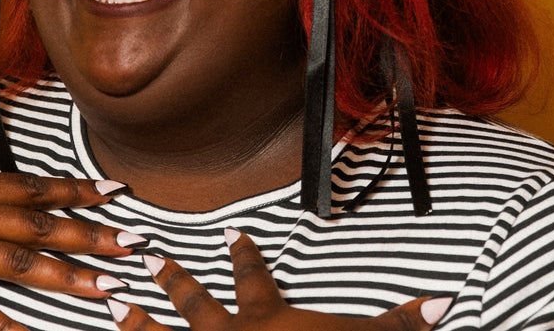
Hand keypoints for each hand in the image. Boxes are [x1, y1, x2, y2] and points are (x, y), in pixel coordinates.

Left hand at [106, 229, 450, 330]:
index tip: (233, 231)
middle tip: (150, 259)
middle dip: (174, 280)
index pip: (254, 278)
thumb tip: (443, 302)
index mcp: (264, 321)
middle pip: (195, 303)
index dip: (244, 254)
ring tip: (110, 307)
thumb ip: (399, 324)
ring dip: (134, 324)